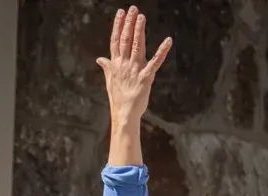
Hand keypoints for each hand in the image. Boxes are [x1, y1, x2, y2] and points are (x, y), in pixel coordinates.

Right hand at [97, 6, 171, 122]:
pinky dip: (162, 51)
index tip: (121, 13)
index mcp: (116, 64)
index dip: (118, 26)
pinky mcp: (146, 77)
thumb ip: (107, 67)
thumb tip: (100, 59)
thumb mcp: (110, 81)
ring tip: (141, 17)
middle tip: (133, 9)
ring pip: (137, 47)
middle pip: (126, 40)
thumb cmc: (118, 99)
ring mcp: (135, 70)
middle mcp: (124, 65)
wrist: (124, 114)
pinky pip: (155, 62)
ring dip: (140, 31)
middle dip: (129, 24)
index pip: (116, 41)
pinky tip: (168, 40)